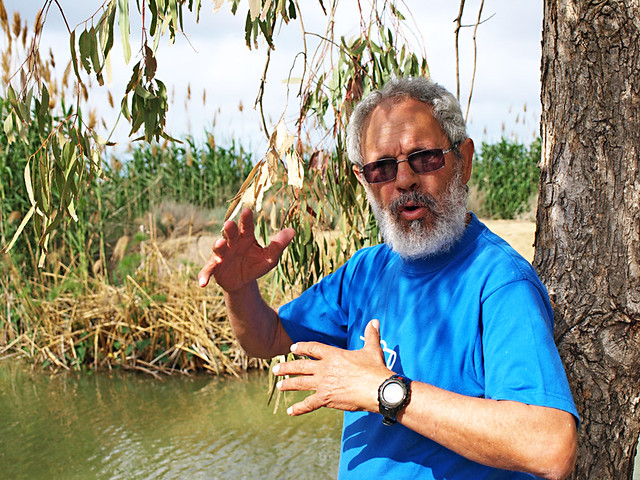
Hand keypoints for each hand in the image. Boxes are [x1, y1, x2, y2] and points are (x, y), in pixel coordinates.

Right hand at [198, 208, 294, 291]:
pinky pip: (207, 270)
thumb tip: (292, 230)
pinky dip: (204, 275)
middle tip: (230, 224)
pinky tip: (202, 283)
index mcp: (246, 237)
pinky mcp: (214, 267)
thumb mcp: (270, 258)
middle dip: (230, 229)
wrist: (243, 282)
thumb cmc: (256, 264)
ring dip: (218, 246)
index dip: (246, 219)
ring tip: (219, 244)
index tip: (247, 210)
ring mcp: (221, 254)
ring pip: (218, 249)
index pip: (247, 226)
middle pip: (230, 233)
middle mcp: (232, 242)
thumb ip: (278, 245)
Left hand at [273, 319, 391, 415]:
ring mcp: (323, 383)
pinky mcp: (326, 398)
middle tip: (275, 369)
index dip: (301, 348)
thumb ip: (371, 334)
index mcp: (333, 355)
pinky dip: (299, 408)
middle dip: (287, 367)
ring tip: (279, 385)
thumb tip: (374, 321)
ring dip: (288, 384)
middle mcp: (324, 368)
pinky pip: (309, 404)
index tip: (292, 348)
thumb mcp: (372, 349)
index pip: (312, 348)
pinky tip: (290, 411)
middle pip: (301, 366)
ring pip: (300, 383)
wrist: (378, 388)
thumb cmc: (375, 369)